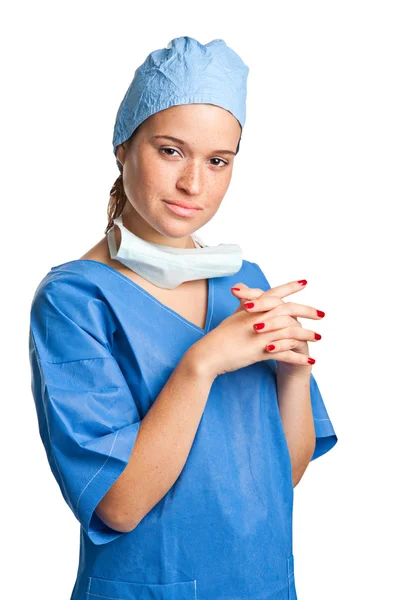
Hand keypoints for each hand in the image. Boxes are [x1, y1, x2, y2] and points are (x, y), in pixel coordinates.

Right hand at [190, 279, 324, 377]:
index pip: (274, 293)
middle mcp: (258, 318)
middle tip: (322, 314)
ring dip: (307, 334)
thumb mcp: (233, 316)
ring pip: (289, 331)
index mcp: (252, 308)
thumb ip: (243, 302)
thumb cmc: (220, 336)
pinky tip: (310, 360)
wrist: (208, 354)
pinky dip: (298, 357)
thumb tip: (242, 287)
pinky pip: (284, 354)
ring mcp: (259, 335)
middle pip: (288, 310)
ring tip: (320, 336)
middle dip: (307, 310)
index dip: (290, 287)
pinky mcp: (259, 351)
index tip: (305, 282)